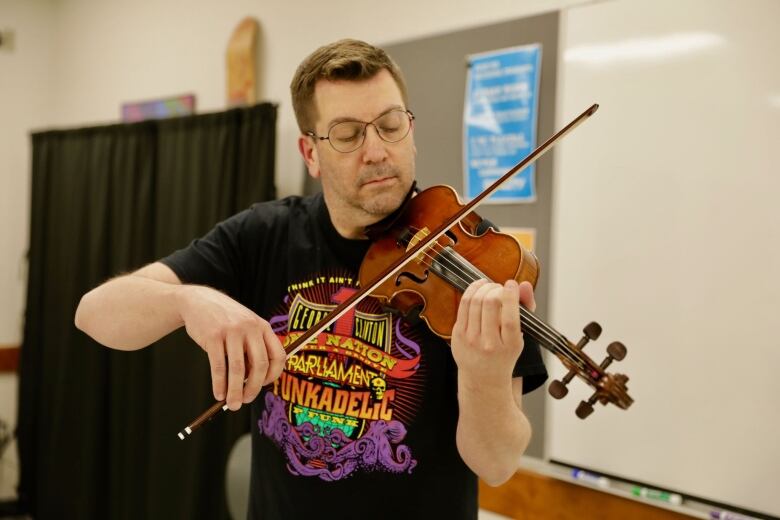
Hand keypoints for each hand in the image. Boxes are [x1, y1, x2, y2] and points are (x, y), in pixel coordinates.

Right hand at [177, 285, 284, 409]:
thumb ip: (253, 349)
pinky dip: (219, 383)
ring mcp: (232, 331)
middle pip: (259, 365)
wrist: (199, 301)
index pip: (278, 355)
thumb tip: (254, 383)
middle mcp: (250, 328)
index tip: (263, 385)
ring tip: (232, 404)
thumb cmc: (226, 321)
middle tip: (246, 401)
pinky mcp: (213, 336)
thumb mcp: (246, 327)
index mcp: (263, 327)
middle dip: (253, 388)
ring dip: (235, 391)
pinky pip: (218, 366)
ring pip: (237, 369)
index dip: (273, 375)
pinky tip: (218, 393)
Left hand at [450, 279, 535, 387]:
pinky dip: (471, 291)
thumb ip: (526, 307)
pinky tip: (478, 288)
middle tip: (500, 288)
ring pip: (475, 301)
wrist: (483, 378)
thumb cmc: (505, 352)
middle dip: (496, 288)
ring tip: (490, 286)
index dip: (510, 295)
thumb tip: (523, 285)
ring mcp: (471, 340)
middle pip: (490, 304)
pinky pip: (463, 305)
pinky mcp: (458, 335)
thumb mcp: (520, 335)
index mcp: (510, 345)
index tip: (512, 284)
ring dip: (484, 287)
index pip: (509, 317)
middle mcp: (489, 344)